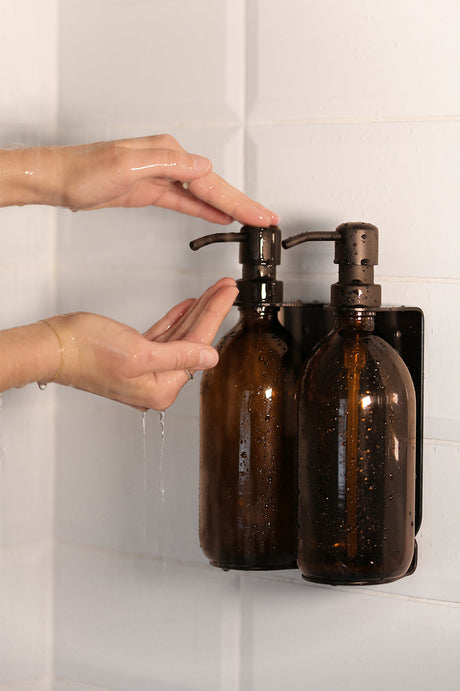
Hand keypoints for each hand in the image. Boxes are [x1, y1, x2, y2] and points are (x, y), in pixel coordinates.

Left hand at [0, 135, 278, 226]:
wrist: (61, 180)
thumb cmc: (85, 172)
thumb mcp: (127, 166)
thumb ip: (168, 164)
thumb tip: (202, 166)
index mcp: (167, 153)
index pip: (211, 181)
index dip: (238, 200)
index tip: (259, 214)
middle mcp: (168, 161)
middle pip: (213, 187)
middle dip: (242, 204)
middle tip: (266, 219)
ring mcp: (162, 176)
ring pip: (203, 195)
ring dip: (227, 208)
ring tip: (251, 219)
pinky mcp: (152, 190)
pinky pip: (186, 201)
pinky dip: (204, 210)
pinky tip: (217, 217)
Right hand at [49, 277, 237, 409]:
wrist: (52, 346)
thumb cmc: (86, 352)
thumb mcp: (140, 353)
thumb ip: (179, 356)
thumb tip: (210, 358)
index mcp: (160, 389)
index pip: (198, 348)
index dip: (215, 316)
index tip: (228, 295)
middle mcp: (155, 383)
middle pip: (192, 341)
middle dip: (211, 311)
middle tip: (226, 288)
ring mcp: (144, 370)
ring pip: (179, 337)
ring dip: (196, 313)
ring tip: (213, 292)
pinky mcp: (134, 357)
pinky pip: (163, 337)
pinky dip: (176, 320)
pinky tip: (188, 307)